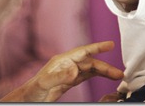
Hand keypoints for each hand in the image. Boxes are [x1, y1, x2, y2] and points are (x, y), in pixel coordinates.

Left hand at [0, 41, 123, 101]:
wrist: (27, 100)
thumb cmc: (32, 91)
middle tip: (118, 73)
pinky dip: (96, 76)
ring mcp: (68, 73)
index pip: (83, 52)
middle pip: (90, 63)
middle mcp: (67, 65)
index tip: (110, 45)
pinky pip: (85, 77)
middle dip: (105, 66)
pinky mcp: (69, 82)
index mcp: (62, 61)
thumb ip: (60, 75)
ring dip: (102, 72)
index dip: (97, 47)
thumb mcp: (45, 83)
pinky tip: (102, 78)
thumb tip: (76, 70)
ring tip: (116, 76)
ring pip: (90, 70)